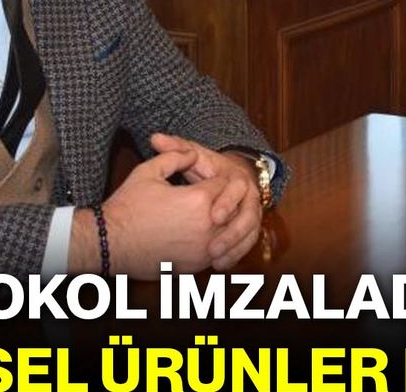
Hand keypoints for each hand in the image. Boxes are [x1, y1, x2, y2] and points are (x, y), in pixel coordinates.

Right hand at [73, 145, 229, 277]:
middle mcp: (207, 226)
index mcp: (198, 199)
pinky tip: (198, 234)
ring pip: (229, 231)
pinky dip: (214, 242)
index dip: (215, 178)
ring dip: (222, 222)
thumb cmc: (127, 206)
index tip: (205, 179)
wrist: (109, 244)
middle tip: (209, 196)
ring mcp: (203, 249)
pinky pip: (218, 251)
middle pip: (232, 208)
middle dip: (223, 200)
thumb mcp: (148, 171)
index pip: (224, 183)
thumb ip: (175, 155)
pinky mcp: (196, 265)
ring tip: (205, 215)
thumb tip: (192, 154)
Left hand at [150, 133, 261, 269]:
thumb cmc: (207, 168)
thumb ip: (175, 148)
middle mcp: (249, 196)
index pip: (236, 189)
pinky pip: (248, 244)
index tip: (211, 215)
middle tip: (212, 247)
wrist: (228, 180)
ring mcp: (252, 213)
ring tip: (214, 262)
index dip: (225, 202)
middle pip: (248, 216)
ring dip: (235, 249)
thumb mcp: (193, 156)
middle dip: (232, 233)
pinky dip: (236, 256)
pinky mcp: (250, 228)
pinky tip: (219, 266)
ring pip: (250, 233)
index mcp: (236, 176)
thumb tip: (154, 138)